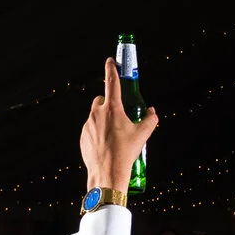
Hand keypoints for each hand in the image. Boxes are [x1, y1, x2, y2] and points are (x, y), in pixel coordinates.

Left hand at [82, 57, 158, 190]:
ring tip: (115, 136)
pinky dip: (98, 133)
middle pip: (101, 100)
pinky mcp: (83, 137)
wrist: (107, 174)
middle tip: (120, 116)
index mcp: (112, 109)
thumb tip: (152, 112)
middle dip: (109, 103)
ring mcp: (88, 125)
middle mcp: (97, 114)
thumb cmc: (126, 153)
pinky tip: (107, 145)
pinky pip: (91, 129)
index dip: (112, 69)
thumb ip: (150, 119)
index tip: (110, 61)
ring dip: (104, 120)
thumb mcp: (143, 134)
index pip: (112, 82)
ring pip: (96, 116)